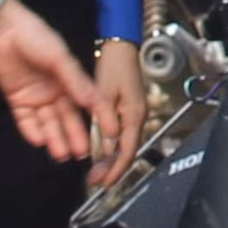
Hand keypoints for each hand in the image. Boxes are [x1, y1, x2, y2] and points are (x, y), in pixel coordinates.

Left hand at [0, 12, 98, 161]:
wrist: (3, 29)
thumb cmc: (35, 36)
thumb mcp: (59, 57)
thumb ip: (75, 80)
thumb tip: (93, 102)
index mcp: (69, 79)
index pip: (84, 105)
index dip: (93, 120)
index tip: (103, 136)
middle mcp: (54, 91)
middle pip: (65, 118)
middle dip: (74, 136)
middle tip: (82, 154)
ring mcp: (35, 96)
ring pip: (47, 123)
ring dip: (54, 138)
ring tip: (62, 155)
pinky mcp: (17, 99)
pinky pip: (25, 120)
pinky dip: (31, 131)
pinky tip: (39, 141)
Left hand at [82, 40, 151, 193]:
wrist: (118, 46)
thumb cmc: (115, 63)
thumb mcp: (106, 91)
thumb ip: (105, 118)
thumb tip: (108, 144)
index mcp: (133, 113)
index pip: (126, 150)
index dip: (115, 168)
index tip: (103, 181)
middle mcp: (134, 116)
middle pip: (124, 150)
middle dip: (110, 168)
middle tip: (96, 180)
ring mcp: (128, 113)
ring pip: (118, 143)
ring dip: (106, 158)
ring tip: (93, 170)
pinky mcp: (120, 109)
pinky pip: (114, 133)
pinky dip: (104, 144)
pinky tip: (94, 148)